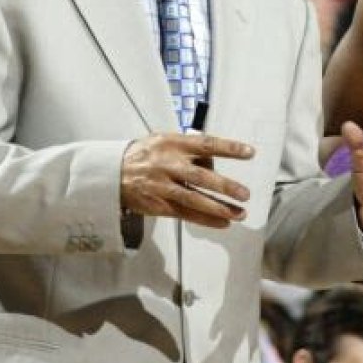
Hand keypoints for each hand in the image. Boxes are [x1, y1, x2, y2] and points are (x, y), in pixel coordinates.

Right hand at [121, 133, 253, 227]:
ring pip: (194, 199)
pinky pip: (186, 213)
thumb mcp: (164, 140)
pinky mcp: (159, 205)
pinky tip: (223, 222)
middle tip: (245, 193)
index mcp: (173, 143)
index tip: (249, 152)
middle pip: (200, 176)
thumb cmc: (145, 155)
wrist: (113, 173)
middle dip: (225, 186)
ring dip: (219, 208)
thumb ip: (189, 147)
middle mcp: (168, 164)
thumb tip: (216, 159)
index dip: (228, 148)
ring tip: (239, 213)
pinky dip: (206, 219)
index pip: (205, 144)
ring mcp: (163, 186)